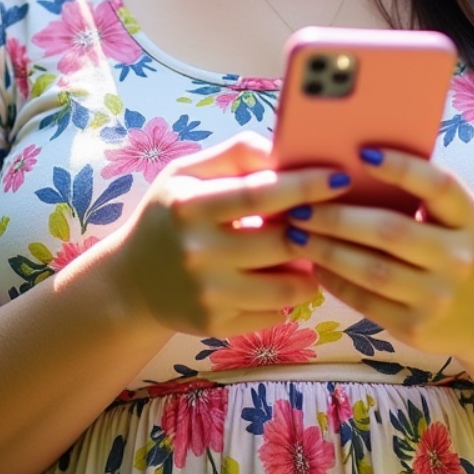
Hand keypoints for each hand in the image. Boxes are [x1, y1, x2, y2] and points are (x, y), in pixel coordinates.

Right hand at [106, 133, 350, 338]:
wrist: (132, 282)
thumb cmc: (171, 215)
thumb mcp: (189, 173)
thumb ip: (237, 154)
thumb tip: (287, 149)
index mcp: (189, 206)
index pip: (260, 194)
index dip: (305, 186)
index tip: (341, 179)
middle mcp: (197, 252)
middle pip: (282, 242)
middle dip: (316, 231)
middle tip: (331, 220)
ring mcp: (207, 294)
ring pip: (288, 286)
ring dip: (311, 269)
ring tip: (310, 252)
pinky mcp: (216, 325)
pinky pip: (277, 313)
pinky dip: (290, 297)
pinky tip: (284, 279)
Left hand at [286, 146, 473, 359]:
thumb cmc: (455, 250)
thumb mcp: (457, 220)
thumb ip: (422, 194)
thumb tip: (353, 162)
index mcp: (471, 218)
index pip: (438, 185)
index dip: (402, 167)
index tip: (362, 153)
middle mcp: (460, 257)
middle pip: (390, 231)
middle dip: (338, 218)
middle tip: (300, 207)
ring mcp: (439, 296)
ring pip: (371, 270)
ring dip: (327, 250)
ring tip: (296, 235)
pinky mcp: (417, 327)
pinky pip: (365, 301)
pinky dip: (335, 281)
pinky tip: (316, 266)